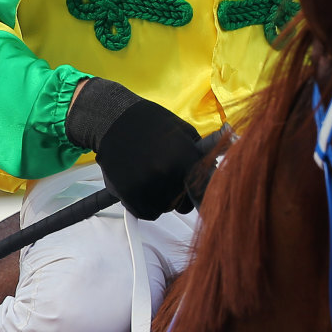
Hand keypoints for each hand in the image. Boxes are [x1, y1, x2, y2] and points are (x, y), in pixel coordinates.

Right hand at [83, 92, 202, 218]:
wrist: (114, 119)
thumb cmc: (151, 123)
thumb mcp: (184, 132)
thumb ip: (200, 156)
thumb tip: (217, 174)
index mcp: (184, 157)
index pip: (202, 192)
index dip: (201, 196)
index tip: (200, 198)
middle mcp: (167, 172)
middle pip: (183, 205)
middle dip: (179, 197)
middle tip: (168, 181)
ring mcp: (146, 183)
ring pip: (164, 209)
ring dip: (160, 200)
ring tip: (151, 178)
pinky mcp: (128, 192)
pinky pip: (145, 212)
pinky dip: (144, 205)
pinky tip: (141, 187)